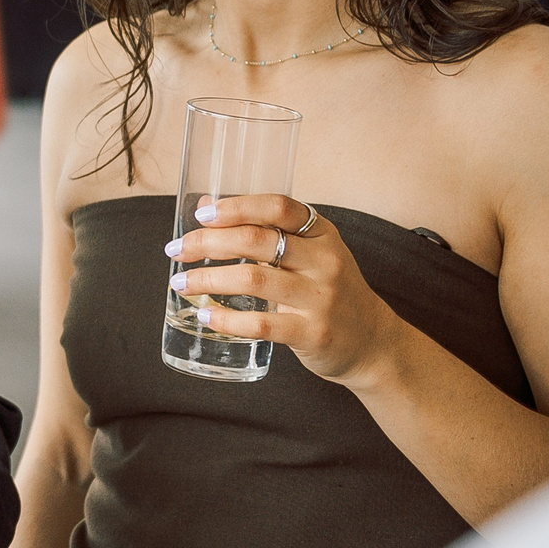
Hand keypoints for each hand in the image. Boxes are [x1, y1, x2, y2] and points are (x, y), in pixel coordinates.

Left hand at [167, 194, 416, 388]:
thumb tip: (206, 205)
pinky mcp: (313, 333)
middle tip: (176, 249)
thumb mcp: (308, 254)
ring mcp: (320, 298)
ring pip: (252, 279)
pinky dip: (226, 319)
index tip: (202, 215)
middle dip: (207, 242)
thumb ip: (262, 230)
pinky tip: (205, 315)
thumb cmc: (327, 291)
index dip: (237, 206)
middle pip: (257, 240)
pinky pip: (260, 325)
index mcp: (322, 234)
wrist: (372, 342)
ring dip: (207, 279)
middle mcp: (324, 262)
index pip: (278, 207)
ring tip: (180, 283)